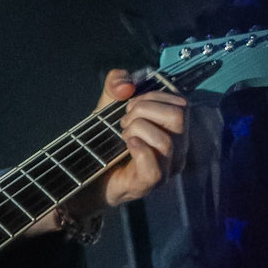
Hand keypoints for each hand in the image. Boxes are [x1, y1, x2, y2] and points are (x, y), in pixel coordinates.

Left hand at [92, 69, 188, 209]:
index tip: (130, 105)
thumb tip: (127, 85)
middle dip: (144, 110)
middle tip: (125, 121)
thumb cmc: (106, 139)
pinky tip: (127, 144)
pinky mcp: (149, 183)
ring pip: (165, 141)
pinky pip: (154, 166)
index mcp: (174, 129)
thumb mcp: (108, 104)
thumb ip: (115, 84)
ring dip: (137, 130)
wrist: (87, 172)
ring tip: (124, 135)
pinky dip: (138, 149)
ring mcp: (166, 169)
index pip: (181, 104)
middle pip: (178, 117)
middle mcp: (177, 149)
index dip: (152, 97)